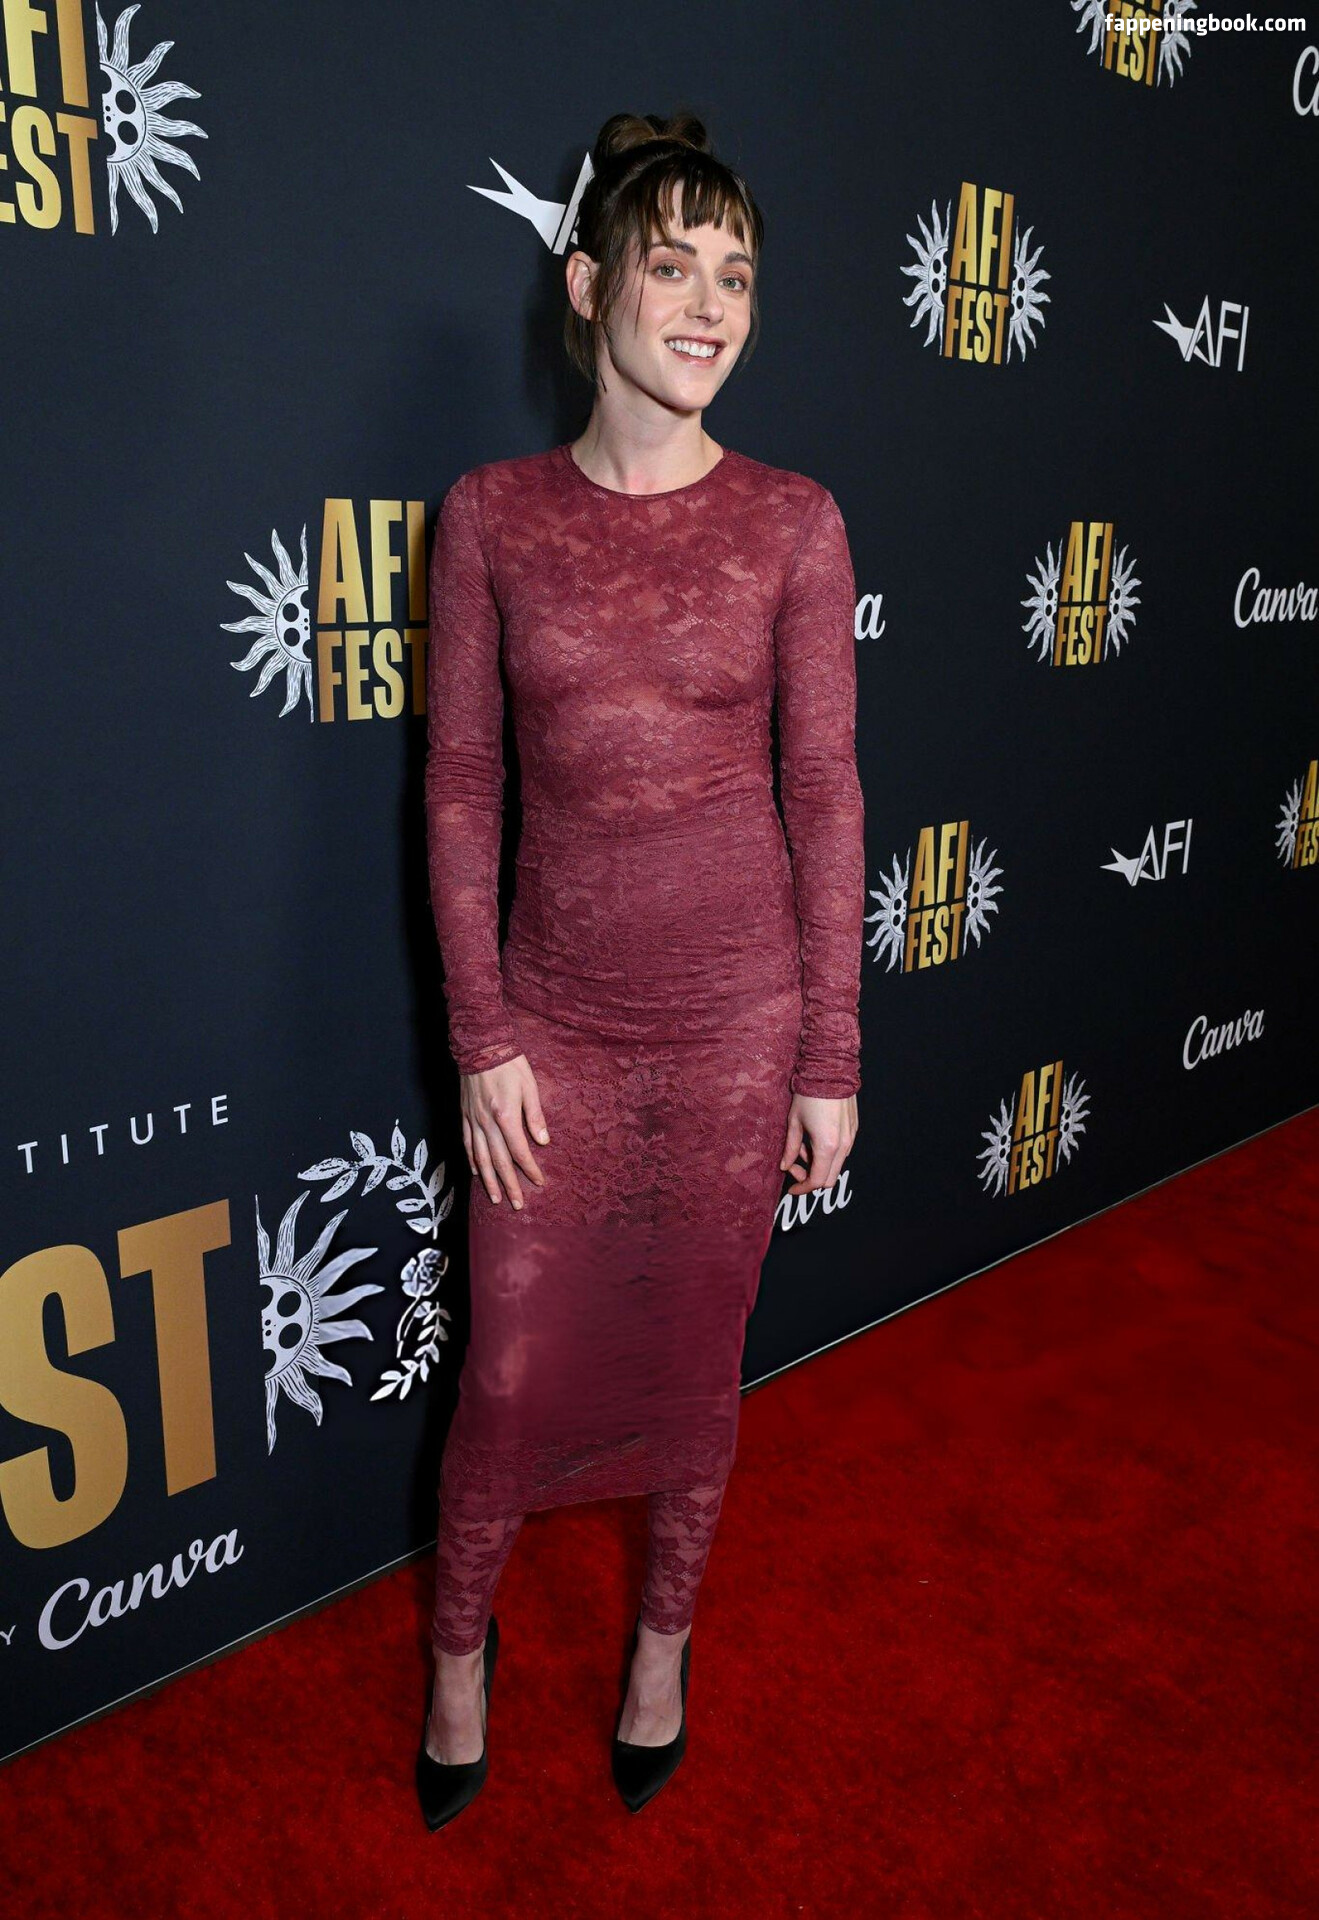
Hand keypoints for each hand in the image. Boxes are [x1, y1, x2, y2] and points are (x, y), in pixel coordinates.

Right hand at [459, 1054, 549, 1208]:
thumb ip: (535, 1116)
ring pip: (480, 1158)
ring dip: (489, 1180)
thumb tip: (543, 1142)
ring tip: (496, 1198)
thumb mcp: (530, 1087)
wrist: (481, 1047)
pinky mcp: (465, 1116)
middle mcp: (487, 1123)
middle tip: (517, 1204)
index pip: (519, 1151)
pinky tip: (476, 1173)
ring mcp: (473, 1121)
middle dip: (510, 1184)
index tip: (539, 1182)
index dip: (529, 1169)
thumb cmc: (510, 1065)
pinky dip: (472, 1161)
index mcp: (506, 1116)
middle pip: (499, 1161)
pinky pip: (468, 1144)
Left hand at [780, 1092, 857, 1196]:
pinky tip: (814, 1139)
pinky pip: (842, 1151)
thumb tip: (785, 1166)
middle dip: (810, 1178)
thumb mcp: (794, 1123)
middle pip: (829, 1179)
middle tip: (794, 1167)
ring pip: (836, 1165)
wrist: (830, 1070)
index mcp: (827, 1147)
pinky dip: (828, 1153)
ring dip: (819, 1164)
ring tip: (803, 1147)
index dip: (802, 1188)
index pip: (817, 1181)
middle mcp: (843, 1146)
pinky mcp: (854, 1129)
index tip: (791, 1188)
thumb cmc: (809, 1095)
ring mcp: (851, 1138)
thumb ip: (790, 1148)